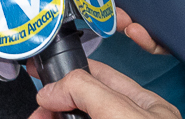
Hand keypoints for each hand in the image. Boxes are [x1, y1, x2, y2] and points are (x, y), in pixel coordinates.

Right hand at [33, 61, 181, 118]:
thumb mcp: (122, 113)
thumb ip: (88, 91)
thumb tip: (54, 88)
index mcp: (147, 107)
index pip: (101, 75)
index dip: (70, 71)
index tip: (43, 76)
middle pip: (84, 101)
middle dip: (56, 101)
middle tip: (38, 112)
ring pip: (77, 117)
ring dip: (53, 116)